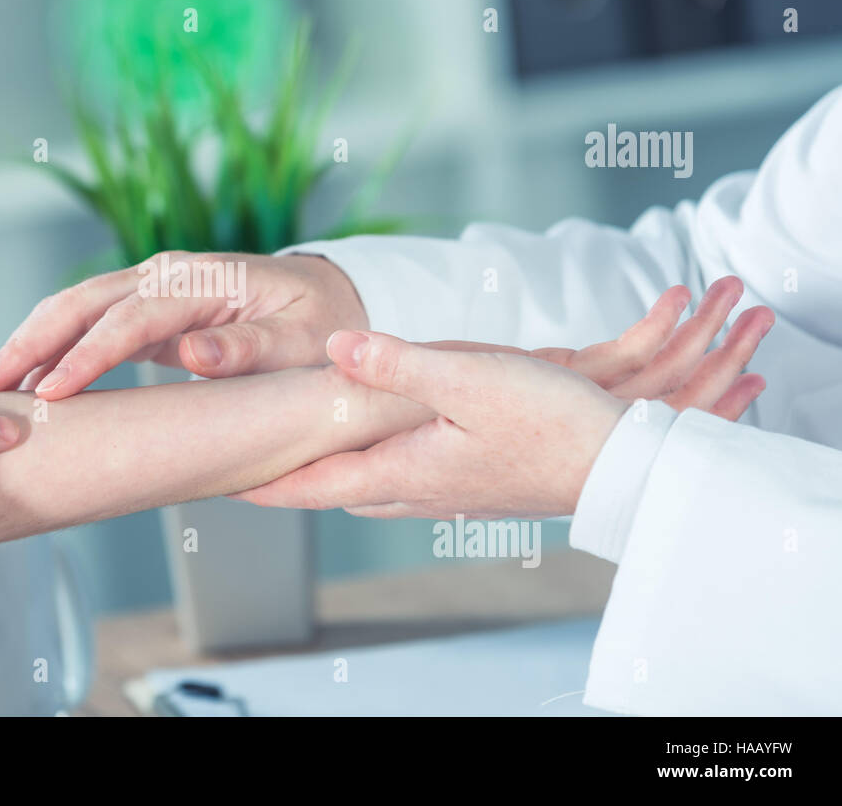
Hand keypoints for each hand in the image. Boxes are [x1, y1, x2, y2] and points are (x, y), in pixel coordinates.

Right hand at [0, 252, 366, 397]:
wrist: (328, 301)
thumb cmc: (318, 327)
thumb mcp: (300, 343)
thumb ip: (250, 350)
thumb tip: (194, 354)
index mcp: (201, 282)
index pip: (131, 318)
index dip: (88, 355)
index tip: (51, 392)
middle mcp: (165, 275)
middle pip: (82, 302)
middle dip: (30, 342)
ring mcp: (150, 288)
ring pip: (72, 308)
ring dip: (28, 343)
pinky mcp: (144, 309)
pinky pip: (86, 324)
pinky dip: (50, 348)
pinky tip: (25, 381)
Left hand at [235, 278, 772, 518]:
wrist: (625, 467)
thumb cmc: (553, 424)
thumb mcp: (470, 380)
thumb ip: (396, 364)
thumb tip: (333, 349)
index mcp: (402, 471)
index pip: (310, 484)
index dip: (260, 481)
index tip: (217, 479)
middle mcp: (416, 491)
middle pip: (331, 489)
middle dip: (288, 479)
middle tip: (248, 463)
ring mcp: (445, 493)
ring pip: (366, 484)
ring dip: (329, 471)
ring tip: (300, 450)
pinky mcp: (472, 484)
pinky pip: (402, 477)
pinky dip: (372, 463)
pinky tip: (379, 444)